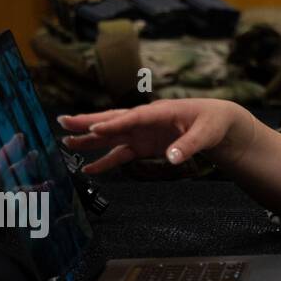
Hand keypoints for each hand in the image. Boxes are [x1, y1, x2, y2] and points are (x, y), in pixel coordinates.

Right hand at [57, 99, 254, 173]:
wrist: (217, 123)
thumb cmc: (212, 122)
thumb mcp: (206, 133)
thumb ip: (188, 145)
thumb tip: (173, 158)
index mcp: (160, 112)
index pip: (133, 117)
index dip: (114, 124)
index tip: (93, 129)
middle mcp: (146, 120)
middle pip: (113, 120)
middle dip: (88, 122)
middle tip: (63, 122)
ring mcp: (143, 133)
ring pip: (111, 136)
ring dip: (89, 140)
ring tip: (65, 143)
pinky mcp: (144, 145)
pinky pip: (121, 153)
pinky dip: (106, 160)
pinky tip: (89, 168)